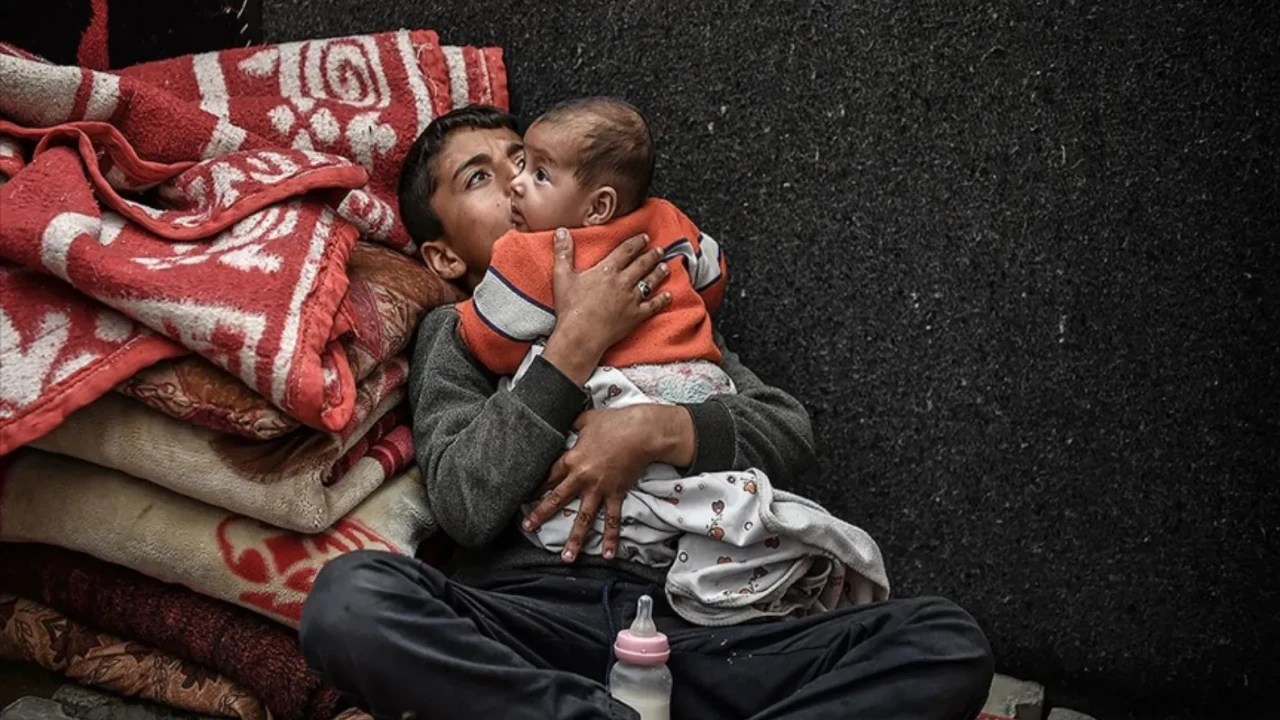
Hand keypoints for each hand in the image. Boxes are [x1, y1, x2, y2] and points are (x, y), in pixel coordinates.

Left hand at [522, 405, 691, 561]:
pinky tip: (607, 555)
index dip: (534, 487)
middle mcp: (582, 477)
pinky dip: (611, 538)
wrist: (641, 432)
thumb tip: (563, 419)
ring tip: (566, 558)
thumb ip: (572, 423)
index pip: (548, 476)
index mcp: (572, 459)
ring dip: (574, 539)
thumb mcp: (587, 418)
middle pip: (557, 500)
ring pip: (583, 518)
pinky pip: (612, 520)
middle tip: (527, 527)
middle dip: (540, 515)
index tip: (521, 496)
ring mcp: (599, 489)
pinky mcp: (616, 494)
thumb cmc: (614, 422)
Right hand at [542, 228, 672, 384]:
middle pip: (642, 264)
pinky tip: (668, 296)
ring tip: (666, 267)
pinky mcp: (636, 316)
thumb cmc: (570, 307)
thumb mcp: (562, 276)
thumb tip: (561, 231)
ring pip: (650, 282)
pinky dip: (662, 300)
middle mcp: (623, 282)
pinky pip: (653, 306)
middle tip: (660, 250)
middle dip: (652, 255)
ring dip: (659, 273)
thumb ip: (563, 252)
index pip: (626, 251)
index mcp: (607, 270)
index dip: (636, 243)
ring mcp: (632, 299)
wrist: (581, 335)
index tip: (645, 238)